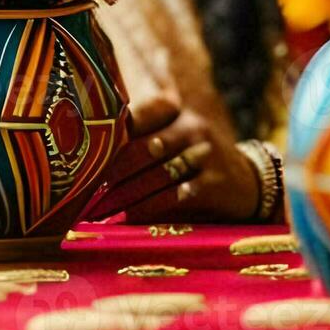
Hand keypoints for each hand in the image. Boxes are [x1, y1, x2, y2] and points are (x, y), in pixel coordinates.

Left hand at [94, 102, 260, 222]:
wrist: (249, 182)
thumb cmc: (194, 160)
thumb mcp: (174, 138)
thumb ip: (140, 140)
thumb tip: (89, 157)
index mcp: (175, 111)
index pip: (135, 118)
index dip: (107, 138)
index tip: (80, 157)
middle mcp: (192, 128)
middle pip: (142, 149)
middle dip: (111, 173)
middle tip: (84, 190)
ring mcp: (206, 154)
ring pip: (156, 175)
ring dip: (124, 195)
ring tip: (98, 208)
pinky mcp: (216, 184)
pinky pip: (174, 197)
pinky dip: (147, 209)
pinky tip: (127, 218)